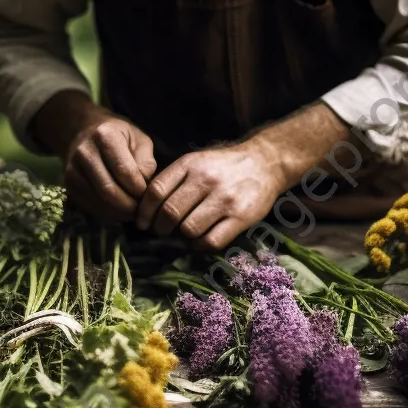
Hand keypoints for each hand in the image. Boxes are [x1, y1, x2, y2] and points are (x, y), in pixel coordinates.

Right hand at [64, 115, 156, 222]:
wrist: (85, 132)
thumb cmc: (119, 137)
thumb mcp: (140, 140)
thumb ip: (147, 162)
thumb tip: (145, 188)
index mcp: (105, 136)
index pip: (124, 171)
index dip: (139, 189)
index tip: (148, 195)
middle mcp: (84, 152)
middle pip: (108, 190)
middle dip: (128, 206)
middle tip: (141, 210)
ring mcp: (72, 170)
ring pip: (98, 202)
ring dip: (118, 213)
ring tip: (131, 212)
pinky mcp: (68, 185)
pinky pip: (89, 207)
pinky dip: (106, 215)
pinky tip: (118, 212)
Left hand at [135, 139, 288, 249]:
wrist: (265, 163)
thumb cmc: (223, 166)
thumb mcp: (196, 161)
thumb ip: (173, 179)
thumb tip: (145, 206)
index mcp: (190, 164)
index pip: (155, 191)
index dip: (144, 211)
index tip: (143, 222)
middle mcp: (206, 180)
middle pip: (169, 212)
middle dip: (160, 228)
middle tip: (161, 232)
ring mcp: (225, 199)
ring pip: (188, 229)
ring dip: (181, 237)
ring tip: (183, 234)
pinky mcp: (241, 218)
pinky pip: (211, 241)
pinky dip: (200, 246)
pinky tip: (199, 240)